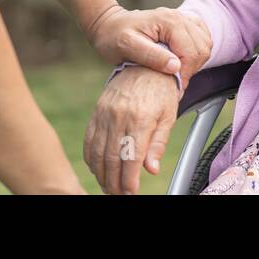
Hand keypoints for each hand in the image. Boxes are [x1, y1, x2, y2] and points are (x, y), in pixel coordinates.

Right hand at [83, 65, 180, 194]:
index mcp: (140, 119)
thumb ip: (158, 143)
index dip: (129, 180)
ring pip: (97, 152)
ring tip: (108, 186)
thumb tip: (152, 169)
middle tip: (118, 194)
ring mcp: (105, 114)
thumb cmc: (161, 91)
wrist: (144, 64)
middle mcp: (119, 116)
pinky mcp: (97, 111)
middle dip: (114, 182)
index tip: (131, 192)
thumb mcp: (168, 116)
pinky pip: (89, 139)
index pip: (131, 158)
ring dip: (101, 173)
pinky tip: (96, 168)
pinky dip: (91, 158)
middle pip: (111, 159)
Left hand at [87, 6, 211, 80]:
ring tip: (177, 72)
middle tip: (175, 81)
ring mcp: (182, 19)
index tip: (173, 88)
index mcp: (169, 21)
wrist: (108, 25)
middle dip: (191, 69)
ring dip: (195, 61)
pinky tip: (183, 61)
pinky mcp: (182, 24)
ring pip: (205, 44)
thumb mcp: (127, 47)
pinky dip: (197, 52)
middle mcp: (179, 17)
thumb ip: (152, 56)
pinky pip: (202, 38)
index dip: (185, 73)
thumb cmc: (113, 36)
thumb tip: (176, 67)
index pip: (191, 52)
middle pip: (202, 48)